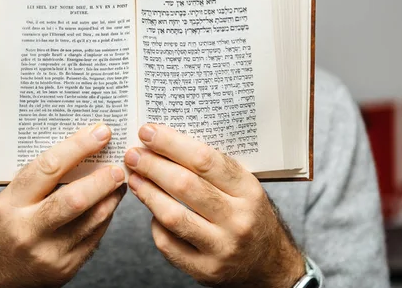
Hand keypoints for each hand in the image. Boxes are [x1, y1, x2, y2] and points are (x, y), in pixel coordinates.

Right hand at [0, 123, 125, 287]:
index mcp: (11, 203)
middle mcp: (29, 229)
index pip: (48, 168)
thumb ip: (40, 177)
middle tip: (118, 166)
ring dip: (111, 196)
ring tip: (118, 180)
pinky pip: (95, 236)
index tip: (100, 133)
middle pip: (74, 199)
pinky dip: (105, 215)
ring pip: (92, 219)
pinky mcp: (65, 268)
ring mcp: (49, 252)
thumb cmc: (3, 227)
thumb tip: (81, 147)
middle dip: (102, 179)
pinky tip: (109, 202)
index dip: (78, 147)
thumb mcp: (9, 197)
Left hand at [124, 124, 304, 287]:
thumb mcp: (243, 186)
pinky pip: (168, 243)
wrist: (268, 264)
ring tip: (133, 177)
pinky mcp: (204, 270)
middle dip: (152, 165)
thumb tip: (166, 140)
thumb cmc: (248, 214)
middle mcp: (237, 219)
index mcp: (248, 190)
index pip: (204, 160)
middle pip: (185, 185)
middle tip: (133, 154)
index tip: (149, 132)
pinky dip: (154, 223)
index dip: (171, 143)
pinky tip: (151, 209)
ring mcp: (221, 247)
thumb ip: (212, 167)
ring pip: (172, 215)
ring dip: (147, 192)